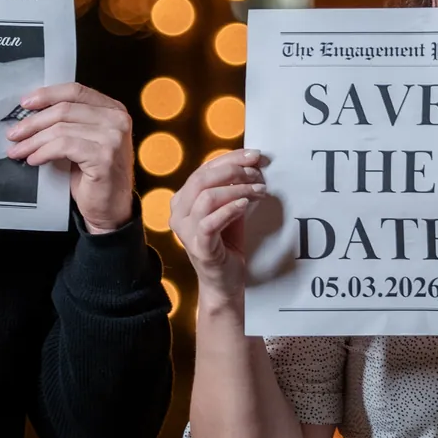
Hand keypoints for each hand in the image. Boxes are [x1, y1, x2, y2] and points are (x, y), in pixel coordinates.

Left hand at [5, 82, 135, 231]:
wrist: (110, 208)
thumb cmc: (95, 176)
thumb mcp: (83, 140)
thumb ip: (69, 122)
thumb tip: (32, 113)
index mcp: (113, 109)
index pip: (75, 91)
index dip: (47, 95)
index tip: (25, 103)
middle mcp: (117, 120)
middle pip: (64, 110)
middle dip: (33, 122)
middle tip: (14, 133)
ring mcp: (112, 138)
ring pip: (60, 129)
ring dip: (34, 140)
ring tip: (19, 150)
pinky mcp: (103, 157)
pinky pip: (63, 146)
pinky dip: (43, 152)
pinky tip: (34, 159)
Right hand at [168, 149, 268, 311]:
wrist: (224, 282)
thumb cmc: (227, 245)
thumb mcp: (229, 210)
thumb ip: (232, 188)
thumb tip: (252, 163)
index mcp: (183, 199)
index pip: (205, 169)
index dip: (231, 158)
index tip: (256, 155)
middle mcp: (179, 213)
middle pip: (202, 178)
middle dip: (234, 170)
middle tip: (258, 173)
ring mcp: (185, 231)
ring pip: (207, 197)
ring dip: (237, 189)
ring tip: (259, 191)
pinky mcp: (198, 247)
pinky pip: (210, 222)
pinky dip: (229, 209)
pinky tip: (245, 204)